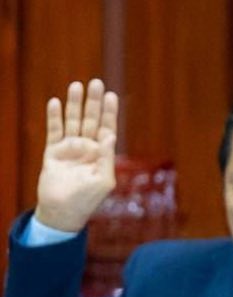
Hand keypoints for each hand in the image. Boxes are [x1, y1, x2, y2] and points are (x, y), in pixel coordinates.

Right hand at [34, 79, 118, 232]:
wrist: (63, 211)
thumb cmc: (88, 200)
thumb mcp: (103, 181)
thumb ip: (107, 157)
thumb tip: (110, 135)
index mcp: (102, 155)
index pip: (107, 128)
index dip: (109, 112)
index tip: (112, 96)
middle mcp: (87, 148)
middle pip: (91, 120)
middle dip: (93, 102)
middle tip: (96, 82)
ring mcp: (70, 149)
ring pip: (72, 121)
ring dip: (74, 104)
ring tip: (76, 85)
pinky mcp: (53, 152)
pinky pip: (54, 131)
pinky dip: (54, 117)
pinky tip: (55, 103)